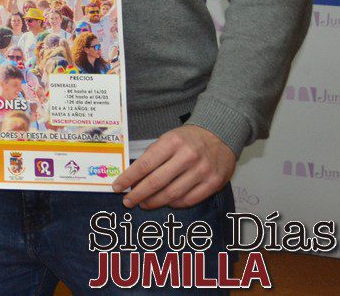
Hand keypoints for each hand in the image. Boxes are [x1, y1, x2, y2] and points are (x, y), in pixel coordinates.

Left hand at [111, 125, 235, 208]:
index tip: (117, 187)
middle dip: (138, 194)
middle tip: (128, 201)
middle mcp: (187, 157)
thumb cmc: (188, 139)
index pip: (145, 164)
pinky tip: (165, 203)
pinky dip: (174, 204)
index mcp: (172, 142)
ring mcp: (202, 171)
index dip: (129, 178)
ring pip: (172, 194)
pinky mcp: (213, 183)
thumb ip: (152, 156)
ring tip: (144, 204)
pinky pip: (189, 200)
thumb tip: (133, 178)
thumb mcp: (168, 138)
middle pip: (157, 182)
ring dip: (154, 202)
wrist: (221, 135)